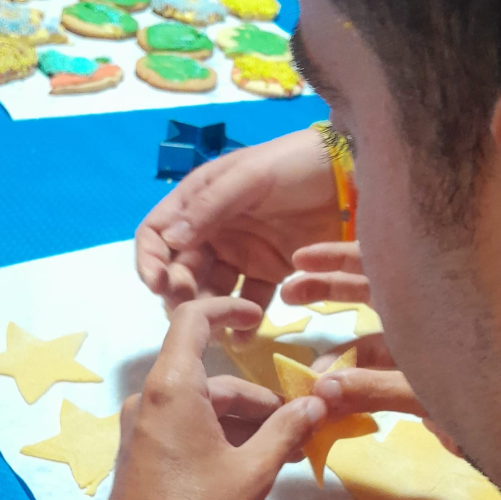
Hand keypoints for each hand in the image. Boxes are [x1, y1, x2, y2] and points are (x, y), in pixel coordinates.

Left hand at [90, 297, 326, 499]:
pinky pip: (187, 428)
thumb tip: (316, 401)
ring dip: (244, 422)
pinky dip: (221, 436)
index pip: (193, 320)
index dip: (228, 309)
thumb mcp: (252, 472)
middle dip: (260, 398)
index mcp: (172, 389)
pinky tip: (251, 465)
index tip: (260, 317)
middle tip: (301, 425)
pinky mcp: (143, 454)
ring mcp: (143, 428)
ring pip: (203, 407)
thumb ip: (286, 429)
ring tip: (284, 452)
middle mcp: (150, 400)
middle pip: (212, 378)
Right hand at [136, 129, 339, 312]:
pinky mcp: (270, 273)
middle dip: (180, 292)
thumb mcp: (250, 177)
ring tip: (217, 328)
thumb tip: (170, 242)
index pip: (157, 233)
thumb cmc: (295, 164)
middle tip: (191, 309)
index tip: (157, 284)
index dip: (150, 259)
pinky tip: (244, 335)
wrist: (350, 175)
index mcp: (198, 201)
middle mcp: (213, 231)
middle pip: (181, 269)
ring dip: (208, 312)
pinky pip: (249, 302)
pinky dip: (244, 321)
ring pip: (211, 291)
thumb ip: (210, 207)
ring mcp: (241, 254)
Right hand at [282, 242, 460, 454]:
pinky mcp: (427, 380)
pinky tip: (330, 390)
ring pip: (374, 333)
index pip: (380, 264)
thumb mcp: (431, 392)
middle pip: (371, 288)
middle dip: (329, 286)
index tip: (300, 260)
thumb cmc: (497, 400)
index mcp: (435, 299)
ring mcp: (428, 348)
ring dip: (339, 347)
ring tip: (308, 363)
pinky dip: (356, 379)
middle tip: (288, 288)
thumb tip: (319, 388)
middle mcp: (431, 315)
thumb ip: (376, 388)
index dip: (339, 258)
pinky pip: (382, 372)